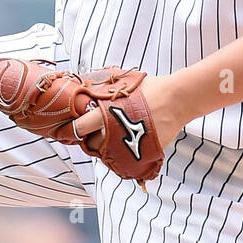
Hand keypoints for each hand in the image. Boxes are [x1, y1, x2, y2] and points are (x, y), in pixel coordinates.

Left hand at [73, 72, 188, 153]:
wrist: (176, 99)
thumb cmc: (150, 88)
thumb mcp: (123, 83)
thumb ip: (104, 89)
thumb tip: (88, 87)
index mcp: (105, 113)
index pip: (79, 128)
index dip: (70, 130)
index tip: (66, 131)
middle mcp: (114, 131)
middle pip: (91, 144)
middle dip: (90, 138)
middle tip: (95, 130)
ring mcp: (127, 145)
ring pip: (106, 153)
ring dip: (106, 145)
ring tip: (114, 134)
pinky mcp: (141, 154)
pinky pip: (124, 159)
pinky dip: (122, 152)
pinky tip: (126, 141)